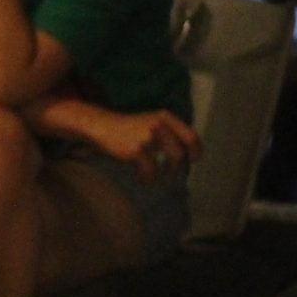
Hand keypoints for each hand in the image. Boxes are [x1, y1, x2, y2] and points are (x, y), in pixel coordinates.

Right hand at [82, 107, 200, 181]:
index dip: (195, 150)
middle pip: (181, 150)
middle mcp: (159, 125)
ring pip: (173, 159)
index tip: (192, 160)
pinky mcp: (137, 150)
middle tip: (171, 171)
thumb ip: (168, 131)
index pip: (190, 135)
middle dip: (178, 165)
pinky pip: (152, 169)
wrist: (101, 126)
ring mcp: (148, 137)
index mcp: (165, 117)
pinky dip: (149, 177)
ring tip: (158, 175)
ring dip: (168, 171)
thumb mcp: (151, 121)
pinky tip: (143, 179)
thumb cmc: (127, 128)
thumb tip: (186, 151)